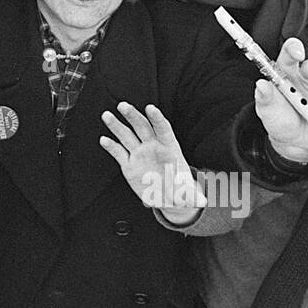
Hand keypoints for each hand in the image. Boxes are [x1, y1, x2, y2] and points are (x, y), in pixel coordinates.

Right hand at [100, 102, 204, 223]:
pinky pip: (119, 152)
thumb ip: (192, 195)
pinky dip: (111, 146)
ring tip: (107, 115)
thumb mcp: (188, 194)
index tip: (150, 108)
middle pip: (142, 127)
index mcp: (169, 148)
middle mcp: (152, 147)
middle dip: (133, 116)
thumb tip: (203, 200)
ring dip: (117, 125)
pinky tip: (103, 140)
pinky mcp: (128, 164)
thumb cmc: (180, 190)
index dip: (157, 118)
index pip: (163, 129)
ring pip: (127, 136)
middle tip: (123, 106)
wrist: (168, 196)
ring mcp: (139, 154)